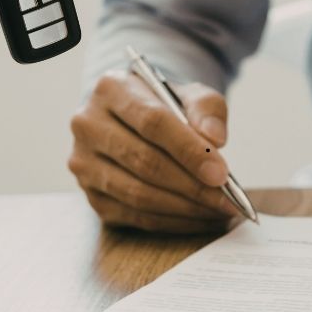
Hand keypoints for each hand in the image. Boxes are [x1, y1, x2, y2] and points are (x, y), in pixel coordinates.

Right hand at [69, 70, 237, 232]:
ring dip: (185, 208)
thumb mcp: (190, 94)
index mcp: (112, 89)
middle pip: (144, 162)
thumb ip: (207, 109)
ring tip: (219, 211)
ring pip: (138, 194)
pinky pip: (135, 216)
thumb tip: (216, 139)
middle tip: (228, 200)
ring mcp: (84, 163)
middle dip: (192, 186)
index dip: (189, 151)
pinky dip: (172, 222)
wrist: (136, 120)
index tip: (222, 174)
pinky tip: (200, 218)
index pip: (153, 122)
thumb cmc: (167, 107)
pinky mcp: (91, 195)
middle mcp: (88, 125)